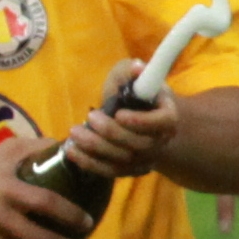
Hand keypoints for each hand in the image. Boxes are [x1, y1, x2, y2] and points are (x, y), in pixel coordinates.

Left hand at [57, 61, 180, 180]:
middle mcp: (159, 142)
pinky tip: (71, 150)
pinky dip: (89, 162)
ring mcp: (144, 160)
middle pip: (137, 144)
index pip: (161, 122)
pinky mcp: (127, 171)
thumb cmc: (140, 95)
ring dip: (95, 147)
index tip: (118, 113)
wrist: (144, 120)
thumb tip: (135, 67)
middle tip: (90, 117)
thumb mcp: (140, 78)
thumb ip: (136, 72)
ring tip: (74, 132)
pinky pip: (108, 171)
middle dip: (110, 132)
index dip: (140, 121)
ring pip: (121, 160)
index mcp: (168, 117)